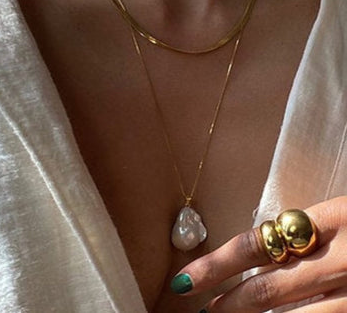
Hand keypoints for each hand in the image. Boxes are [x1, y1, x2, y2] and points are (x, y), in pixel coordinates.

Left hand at [170, 196, 346, 311]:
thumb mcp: (342, 215)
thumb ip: (307, 232)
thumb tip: (259, 257)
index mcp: (332, 220)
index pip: (257, 244)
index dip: (217, 264)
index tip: (187, 280)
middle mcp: (345, 257)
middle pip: (269, 288)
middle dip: (229, 304)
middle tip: (202, 312)